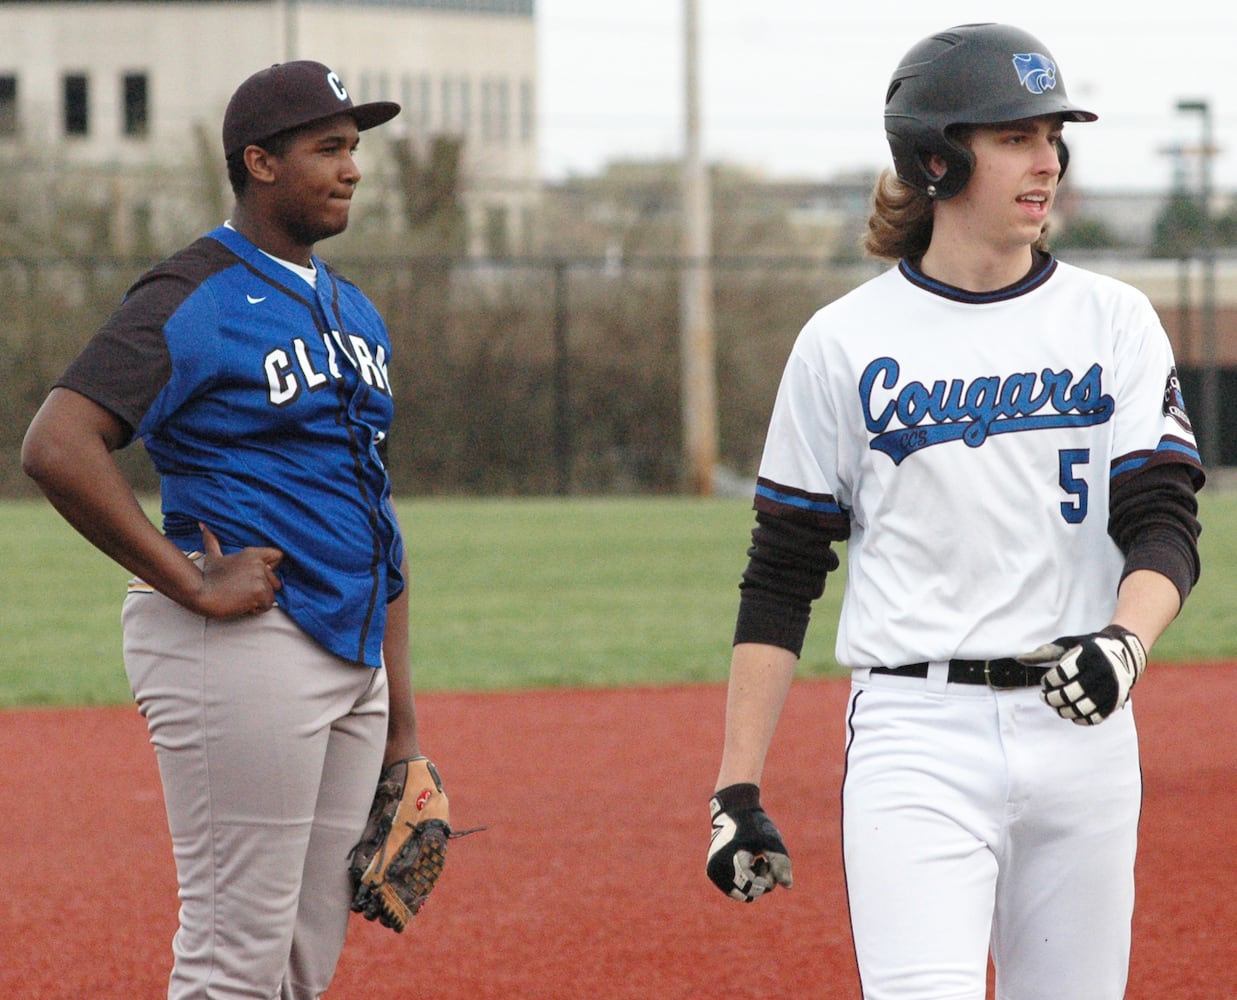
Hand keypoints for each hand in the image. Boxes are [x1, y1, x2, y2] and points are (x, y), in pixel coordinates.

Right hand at [193, 522, 282, 618]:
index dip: (271, 568)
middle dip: (262, 589)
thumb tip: (203, 525)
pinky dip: (256, 608)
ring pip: (271, 594)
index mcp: (252, 553)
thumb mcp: (213, 557)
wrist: (201, 595)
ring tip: (240, 596)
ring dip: (258, 599)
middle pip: (276, 580)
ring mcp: (260, 577)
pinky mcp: (260, 591)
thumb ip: (212, 541)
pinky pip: (268, 605)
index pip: (278, 556)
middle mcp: (259, 564)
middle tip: (242, 589)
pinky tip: (242, 603)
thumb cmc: (207, 579)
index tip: (258, 576)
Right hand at [707, 783, 791, 901]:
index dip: (767, 880)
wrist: (733, 810)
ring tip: (756, 862)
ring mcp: (713, 872)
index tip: (769, 862)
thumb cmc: (754, 824)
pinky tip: (749, 863)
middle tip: (764, 862)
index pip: (752, 886)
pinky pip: (734, 888)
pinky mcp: (714, 873)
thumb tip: (788, 886)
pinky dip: (745, 880)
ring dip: (753, 882)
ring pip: (740, 893)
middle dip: (760, 882)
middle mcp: (716, 869)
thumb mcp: (771, 841)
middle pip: (746, 893)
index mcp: (729, 859)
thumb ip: (781, 863)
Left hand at [1018, 625, 1146, 724]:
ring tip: (1056, 705)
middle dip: (1051, 698)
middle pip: (1069, 694)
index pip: (1060, 675)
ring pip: (1080, 708)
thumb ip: (1045, 652)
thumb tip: (1019, 659)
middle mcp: (1102, 672)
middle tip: (1044, 696)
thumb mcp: (1068, 644)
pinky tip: (1071, 713)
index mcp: (1089, 655)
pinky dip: (1079, 719)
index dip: (1048, 681)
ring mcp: (1111, 689)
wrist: (1125, 653)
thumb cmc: (1088, 648)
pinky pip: (1094, 718)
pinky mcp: (1115, 703)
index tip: (1045, 681)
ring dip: (1062, 711)